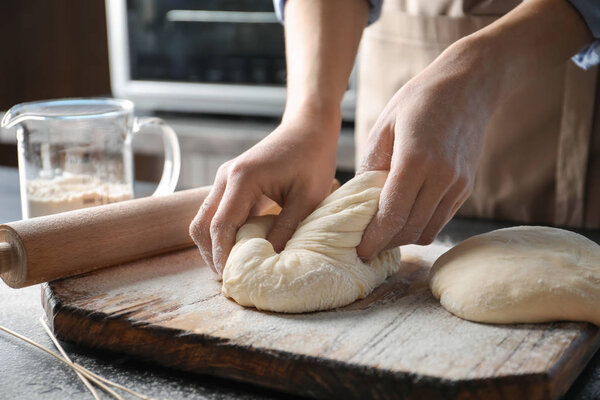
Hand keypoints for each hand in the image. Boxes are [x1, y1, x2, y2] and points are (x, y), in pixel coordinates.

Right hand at [189, 113, 338, 275]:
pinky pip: (217, 212)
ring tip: (237, 266)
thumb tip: (271, 262)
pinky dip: (223, 232)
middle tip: (233, 277)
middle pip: (201, 225)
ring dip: (216, 244)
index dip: (223, 256)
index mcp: (242, 179)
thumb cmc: (312, 158)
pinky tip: (243, 246)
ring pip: (205, 220)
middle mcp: (225, 177)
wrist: (308, 128)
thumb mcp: (307, 199)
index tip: (235, 279)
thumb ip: (286, 230)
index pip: (220, 226)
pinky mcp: (230, 182)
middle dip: (212, 254)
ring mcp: (224, 178)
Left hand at [356, 39, 496, 258]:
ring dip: (404, 237)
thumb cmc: (419, 101)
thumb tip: (360, 201)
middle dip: (386, 243)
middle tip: (367, 246)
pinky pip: (441, 219)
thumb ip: (370, 167)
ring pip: (428, 230)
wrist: (470, 86)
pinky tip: (406, 217)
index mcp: (415, 160)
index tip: (360, 252)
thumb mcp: (384, 127)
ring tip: (384, 234)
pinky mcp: (466, 187)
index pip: (392, 215)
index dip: (374, 239)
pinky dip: (422, 225)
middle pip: (410, 229)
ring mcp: (458, 184)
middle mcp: (441, 177)